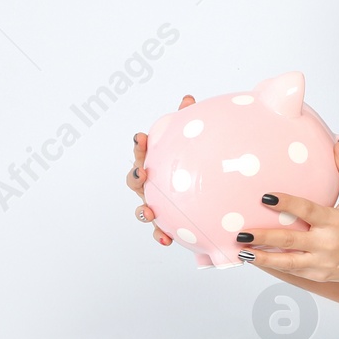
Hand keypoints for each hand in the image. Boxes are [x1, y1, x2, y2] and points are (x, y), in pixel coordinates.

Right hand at [128, 94, 194, 247]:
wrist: (204, 197)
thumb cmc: (189, 166)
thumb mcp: (190, 143)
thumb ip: (186, 121)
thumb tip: (187, 98)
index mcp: (154, 163)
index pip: (141, 152)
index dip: (139, 145)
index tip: (141, 137)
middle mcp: (150, 184)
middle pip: (134, 181)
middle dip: (135, 178)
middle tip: (143, 174)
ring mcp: (154, 204)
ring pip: (142, 209)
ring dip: (143, 212)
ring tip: (150, 212)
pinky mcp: (165, 223)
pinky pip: (159, 231)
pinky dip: (160, 235)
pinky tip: (167, 239)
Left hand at [235, 139, 338, 282]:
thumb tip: (337, 143)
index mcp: (336, 220)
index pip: (308, 210)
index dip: (287, 204)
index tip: (266, 197)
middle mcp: (327, 243)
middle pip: (291, 239)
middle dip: (264, 236)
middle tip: (241, 232)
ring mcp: (321, 262)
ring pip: (287, 261)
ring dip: (263, 256)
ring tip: (241, 250)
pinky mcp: (318, 275)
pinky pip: (291, 269)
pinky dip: (272, 264)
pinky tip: (253, 258)